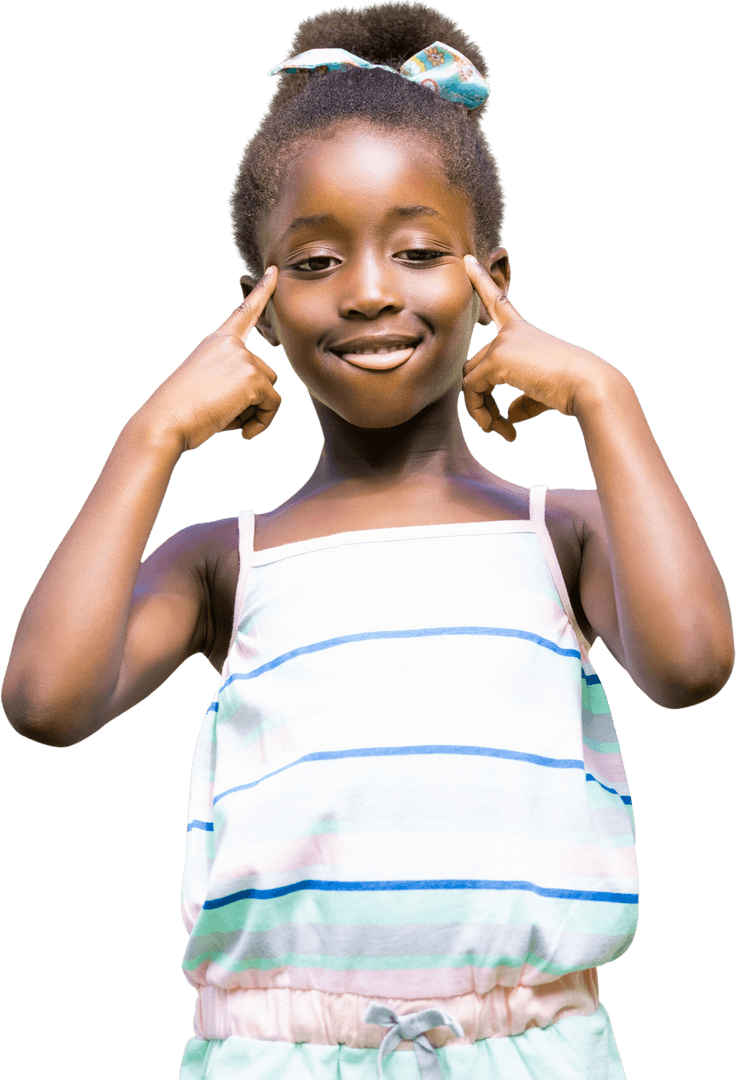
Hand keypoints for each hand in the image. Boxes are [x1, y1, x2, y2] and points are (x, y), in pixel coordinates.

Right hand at [137, 267, 281, 450]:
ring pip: (271, 391)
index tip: (275, 272)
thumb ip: (236, 382)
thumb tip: (267, 397)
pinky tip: (243, 433)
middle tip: (224, 413)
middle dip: (253, 400)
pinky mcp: (252, 377)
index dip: (263, 292)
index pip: (244, 313)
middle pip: (266, 374)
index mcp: (217, 342)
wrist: (164, 421)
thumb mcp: (209, 388)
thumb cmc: (182, 412)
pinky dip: (263, 423)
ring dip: (257, 412)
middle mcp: (231, 344)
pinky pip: (274, 405)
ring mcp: (242, 358)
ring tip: (227, 420)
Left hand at [462, 255, 621, 440]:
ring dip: (479, 411)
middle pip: (474, 367)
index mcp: (523, 331)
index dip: (481, 281)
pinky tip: (502, 428)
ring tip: (498, 431)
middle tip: (497, 428)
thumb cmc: (571, 390)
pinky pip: (472, 391)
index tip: (467, 261)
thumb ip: (522, 401)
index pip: (498, 303)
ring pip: (469, 381)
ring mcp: (502, 342)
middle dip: (480, 401)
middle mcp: (510, 331)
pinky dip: (481, 414)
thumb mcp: (542, 394)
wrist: (590, 386)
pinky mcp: (497, 358)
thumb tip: (509, 417)